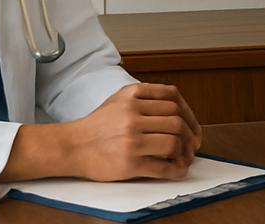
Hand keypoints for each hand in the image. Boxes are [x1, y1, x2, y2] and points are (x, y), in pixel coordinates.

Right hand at [69, 83, 203, 181]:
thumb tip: (179, 111)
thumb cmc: (96, 125)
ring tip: (184, 158)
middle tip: (192, 144)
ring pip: (173, 142)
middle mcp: (132, 114)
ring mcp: (131, 139)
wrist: (71, 147)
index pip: (173, 97)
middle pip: (177, 121)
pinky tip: (178, 170)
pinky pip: (162, 166)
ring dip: (184, 152)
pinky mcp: (129, 163)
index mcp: (132, 95)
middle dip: (190, 134)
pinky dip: (176, 170)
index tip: (192, 125)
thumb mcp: (120, 99)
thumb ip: (147, 98)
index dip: (188, 112)